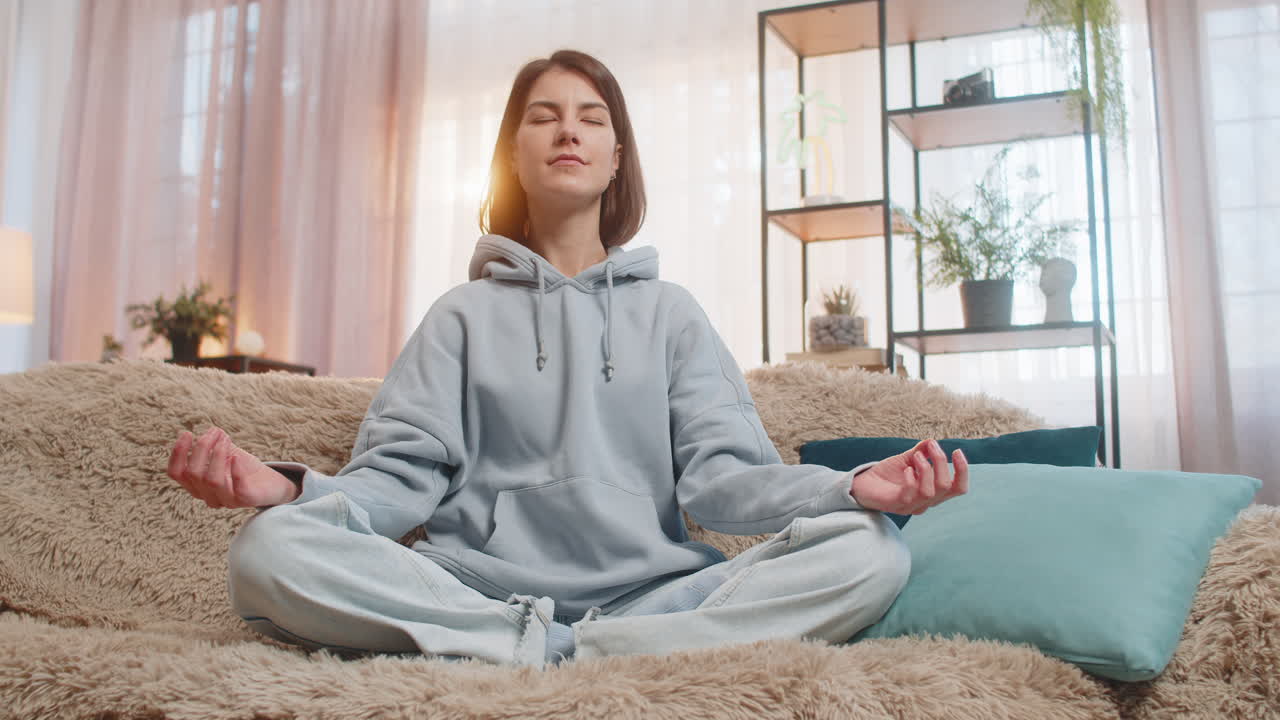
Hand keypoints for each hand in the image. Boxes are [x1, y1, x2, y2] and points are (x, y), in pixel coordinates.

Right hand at [167, 426, 299, 508]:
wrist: (271, 483)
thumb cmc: (244, 468)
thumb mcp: (226, 453)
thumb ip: (215, 444)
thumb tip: (211, 431)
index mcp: (197, 485)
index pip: (176, 473)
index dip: (178, 453)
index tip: (187, 433)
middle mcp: (208, 496)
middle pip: (193, 473)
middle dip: (202, 448)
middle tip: (215, 432)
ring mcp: (226, 500)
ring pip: (211, 480)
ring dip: (217, 455)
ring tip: (226, 440)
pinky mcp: (246, 500)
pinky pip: (238, 487)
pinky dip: (236, 470)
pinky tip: (237, 457)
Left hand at [850, 438, 967, 515]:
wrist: (862, 484)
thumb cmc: (886, 475)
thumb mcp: (906, 460)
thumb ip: (920, 452)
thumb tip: (932, 441)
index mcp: (933, 493)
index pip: (958, 488)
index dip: (962, 471)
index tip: (956, 451)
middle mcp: (925, 503)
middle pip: (947, 486)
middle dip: (941, 462)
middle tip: (931, 446)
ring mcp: (911, 506)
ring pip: (931, 491)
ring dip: (926, 468)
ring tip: (915, 456)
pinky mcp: (896, 505)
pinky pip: (911, 494)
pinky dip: (911, 478)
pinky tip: (906, 469)